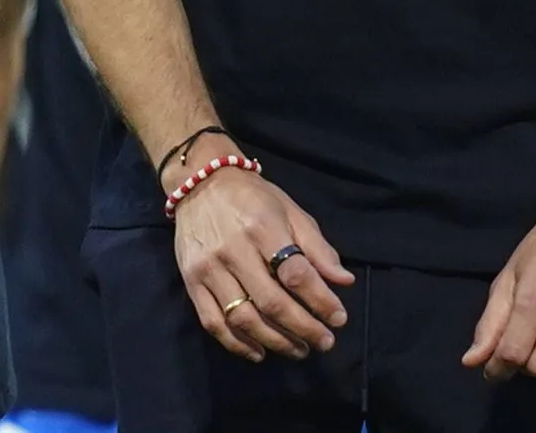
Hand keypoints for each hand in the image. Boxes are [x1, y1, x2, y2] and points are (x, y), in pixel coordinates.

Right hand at [172, 164, 353, 361]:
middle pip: (271, 302)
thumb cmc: (253, 197)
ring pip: (242, 318)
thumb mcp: (291, 211)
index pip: (295, 273)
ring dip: (274, 341)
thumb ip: (317, 248)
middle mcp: (234, 250)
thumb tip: (344, 281)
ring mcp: (208, 269)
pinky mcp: (191, 282)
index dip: (320, 300)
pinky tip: (259, 352)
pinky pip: (213, 322)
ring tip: (298, 350)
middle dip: (303, 328)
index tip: (339, 319)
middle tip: (324, 342)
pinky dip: (237, 344)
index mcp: (263, 228)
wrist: (200, 183)